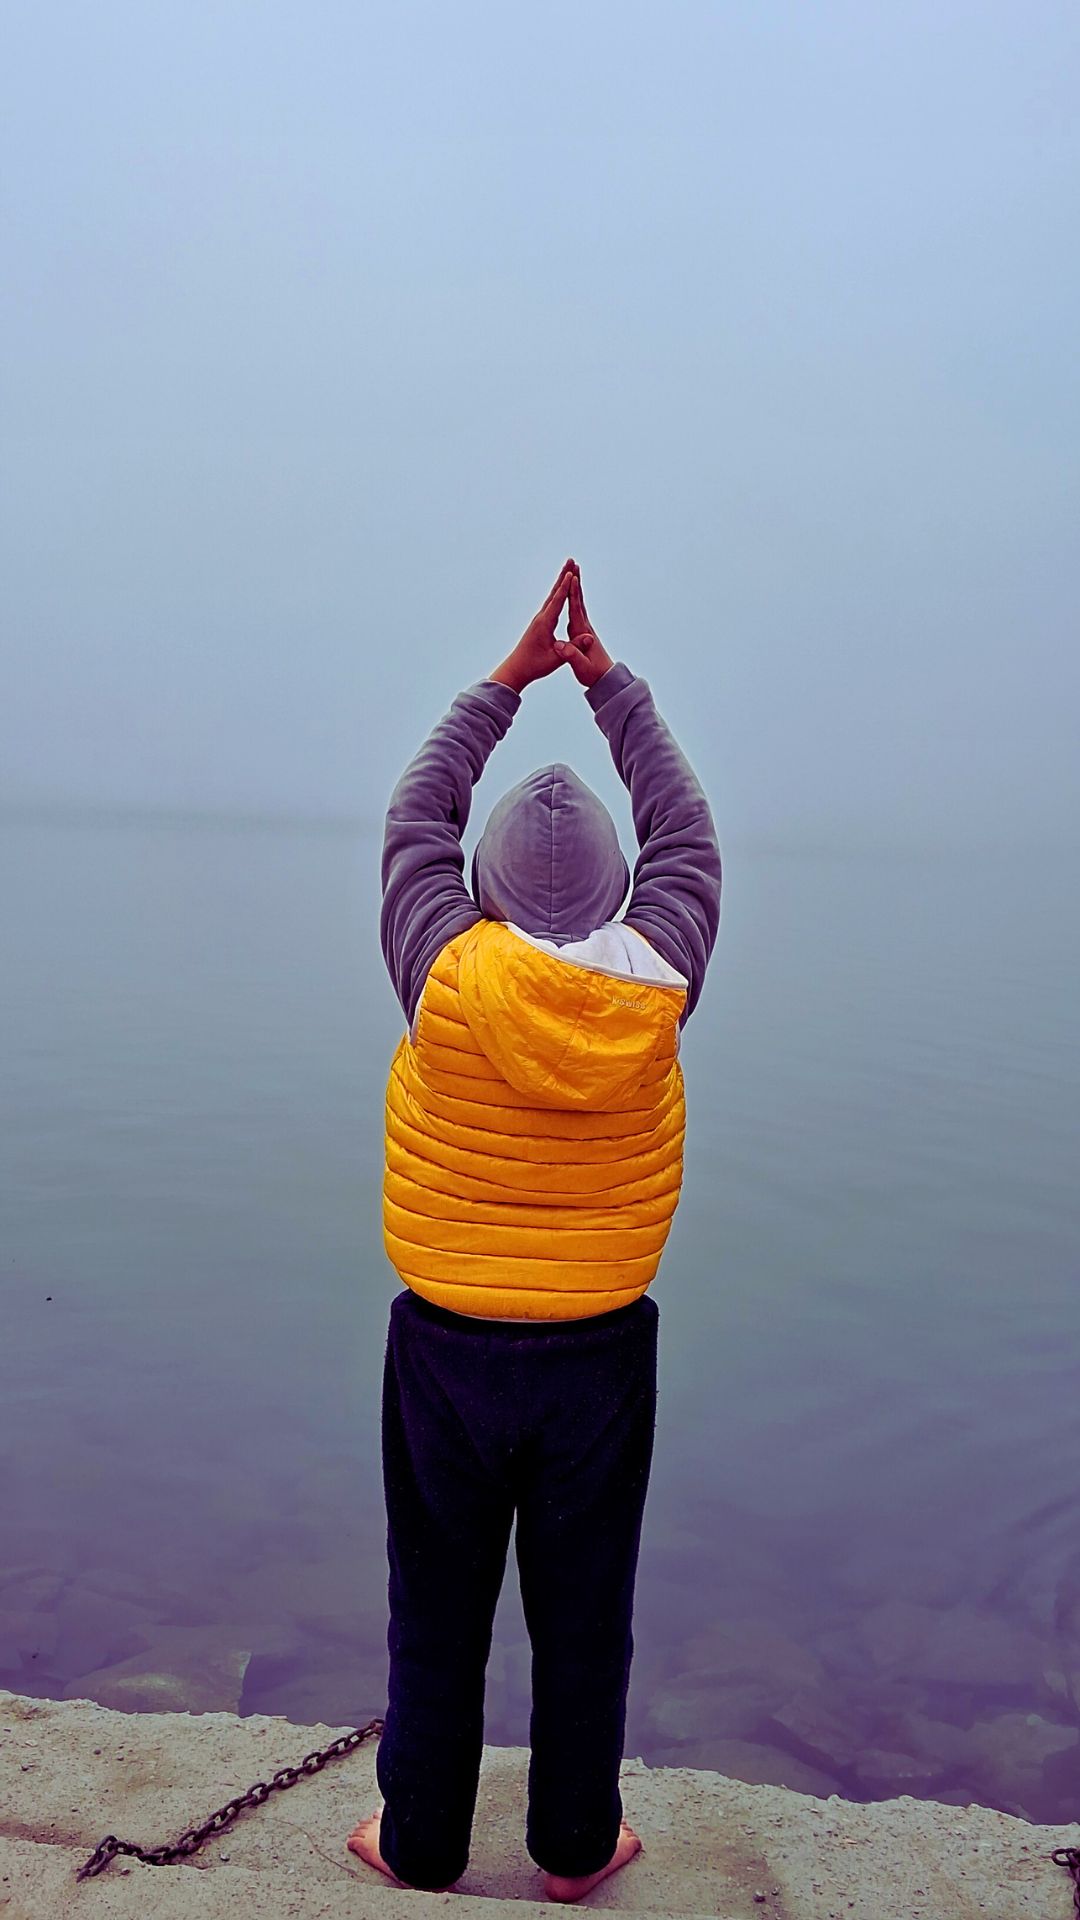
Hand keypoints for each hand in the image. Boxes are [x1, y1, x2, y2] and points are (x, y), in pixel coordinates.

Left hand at [490, 560, 576, 691]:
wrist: (517, 669)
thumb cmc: (536, 665)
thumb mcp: (557, 658)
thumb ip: (573, 647)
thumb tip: (588, 638)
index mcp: (544, 624)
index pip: (557, 601)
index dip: (565, 587)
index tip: (572, 573)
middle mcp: (541, 618)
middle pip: (554, 593)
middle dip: (563, 576)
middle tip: (570, 560)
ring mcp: (539, 619)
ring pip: (552, 596)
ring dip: (560, 581)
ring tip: (568, 568)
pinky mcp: (540, 623)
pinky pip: (550, 603)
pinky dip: (557, 593)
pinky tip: (560, 589)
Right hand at [554, 567, 614, 687]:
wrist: (606, 679)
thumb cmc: (593, 675)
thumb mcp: (581, 667)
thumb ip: (571, 655)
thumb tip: (561, 645)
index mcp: (583, 633)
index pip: (576, 609)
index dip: (572, 593)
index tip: (570, 577)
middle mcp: (585, 627)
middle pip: (579, 600)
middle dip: (576, 582)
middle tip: (574, 564)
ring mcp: (585, 629)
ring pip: (579, 603)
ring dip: (575, 587)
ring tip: (573, 573)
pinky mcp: (584, 633)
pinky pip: (577, 611)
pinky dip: (574, 599)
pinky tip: (572, 595)